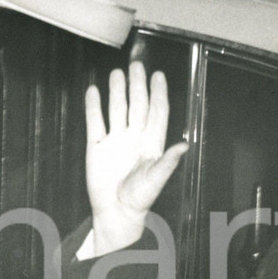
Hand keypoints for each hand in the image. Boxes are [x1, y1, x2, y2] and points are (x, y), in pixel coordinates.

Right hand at [85, 61, 187, 255]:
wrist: (115, 212)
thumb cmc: (139, 199)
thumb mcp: (155, 180)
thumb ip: (168, 161)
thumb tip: (184, 145)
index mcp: (151, 143)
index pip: (157, 112)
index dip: (158, 93)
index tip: (158, 75)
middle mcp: (134, 138)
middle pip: (137, 105)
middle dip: (137, 86)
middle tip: (136, 65)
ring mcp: (115, 141)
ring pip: (117, 109)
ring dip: (117, 92)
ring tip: (116, 73)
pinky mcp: (97, 148)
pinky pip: (95, 122)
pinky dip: (93, 107)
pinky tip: (93, 91)